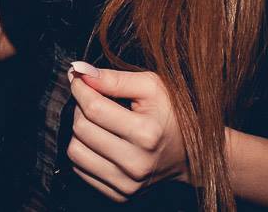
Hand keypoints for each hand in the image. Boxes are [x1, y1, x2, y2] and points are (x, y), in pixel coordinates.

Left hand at [66, 63, 187, 201]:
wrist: (192, 154)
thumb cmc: (171, 114)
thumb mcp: (151, 86)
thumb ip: (115, 78)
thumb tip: (81, 72)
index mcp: (146, 133)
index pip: (93, 108)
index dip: (80, 88)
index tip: (79, 79)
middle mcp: (136, 163)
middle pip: (82, 129)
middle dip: (80, 107)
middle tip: (92, 98)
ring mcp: (128, 184)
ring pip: (75, 151)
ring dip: (79, 131)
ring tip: (97, 121)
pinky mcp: (120, 196)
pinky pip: (81, 170)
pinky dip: (85, 151)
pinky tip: (101, 141)